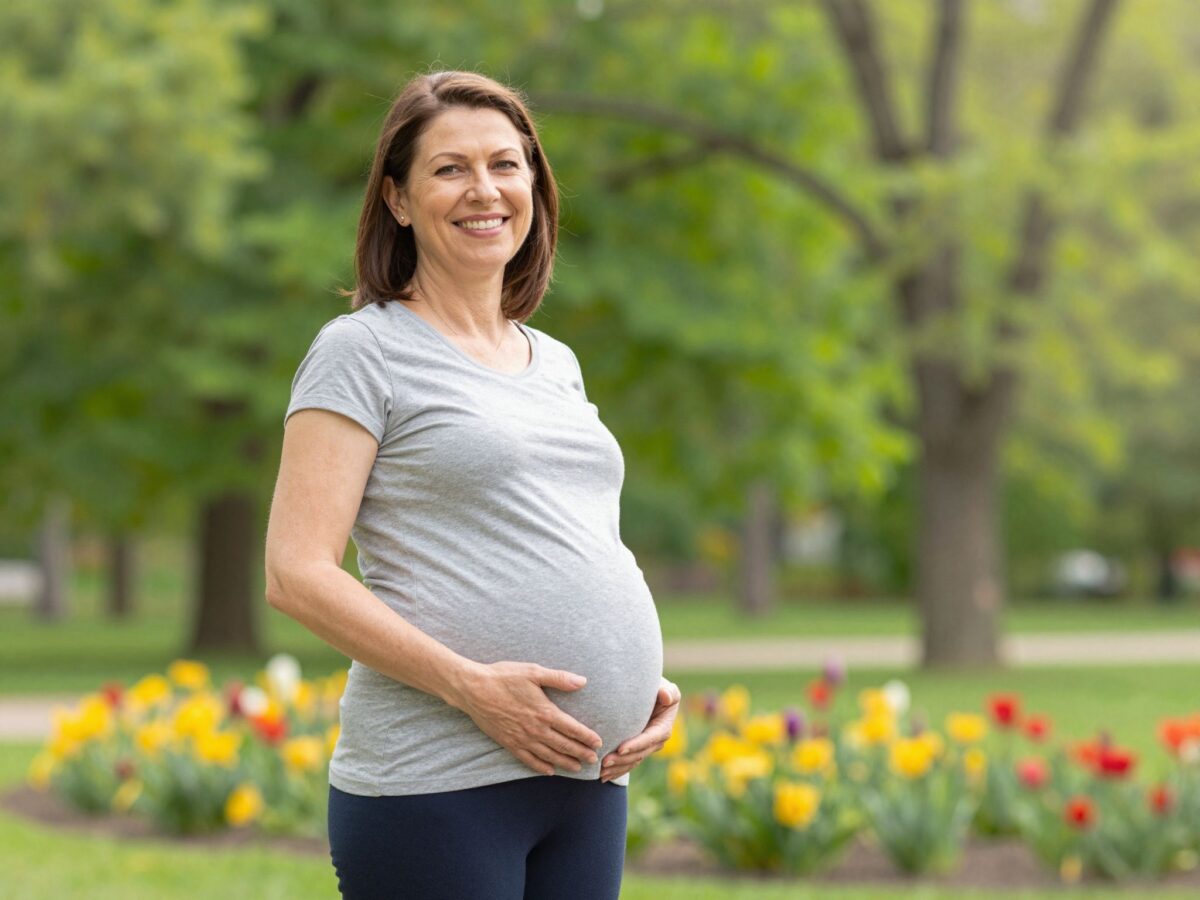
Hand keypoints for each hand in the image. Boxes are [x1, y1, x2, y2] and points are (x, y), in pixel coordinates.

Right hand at [451, 661, 602, 775]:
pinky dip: (540, 767)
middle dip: (580, 753)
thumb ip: (559, 678)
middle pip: (564, 745)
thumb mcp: (533, 672)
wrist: (473, 689)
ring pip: (549, 755)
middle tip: (593, 760)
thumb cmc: (504, 677)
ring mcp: (522, 738)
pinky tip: (549, 771)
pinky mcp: (509, 743)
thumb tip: (582, 681)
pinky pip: (528, 760)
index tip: (598, 742)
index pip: (572, 728)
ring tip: (577, 768)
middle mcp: (536, 729)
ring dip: (565, 762)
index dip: (587, 736)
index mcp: (545, 711)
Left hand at [600, 677, 681, 782]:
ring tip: (600, 772)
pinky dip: (616, 771)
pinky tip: (603, 777)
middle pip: (639, 754)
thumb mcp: (666, 687)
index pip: (649, 739)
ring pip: (631, 762)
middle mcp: (656, 741)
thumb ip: (668, 691)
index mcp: (663, 728)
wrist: (650, 694)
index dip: (636, 745)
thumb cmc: (657, 688)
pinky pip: (627, 764)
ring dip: (617, 768)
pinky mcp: (637, 751)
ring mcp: (646, 748)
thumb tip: (666, 696)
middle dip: (622, 760)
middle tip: (604, 762)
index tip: (620, 748)